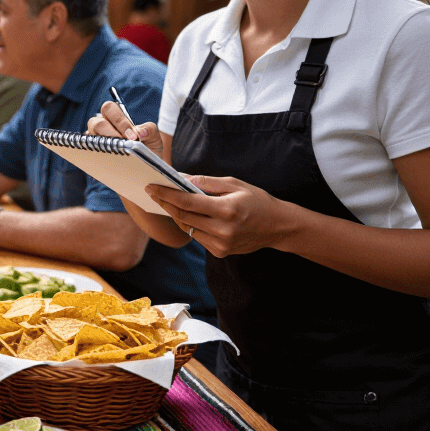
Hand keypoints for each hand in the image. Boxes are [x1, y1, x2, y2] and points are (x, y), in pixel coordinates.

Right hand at [87, 101, 164, 157]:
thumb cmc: (148, 148)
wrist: (148, 167)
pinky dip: (102, 155)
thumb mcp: (154, 137)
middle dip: (111, 133)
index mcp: (115, 118)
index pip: (109, 108)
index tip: (132, 135)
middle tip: (125, 144)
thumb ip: (149, 130)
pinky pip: (91, 152)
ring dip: (106, 145)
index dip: (119, 120)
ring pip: (91, 138)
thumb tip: (140, 132)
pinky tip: (114, 159)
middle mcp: (103, 127)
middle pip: (96, 122)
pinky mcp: (95, 155)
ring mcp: (96, 141)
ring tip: (120, 152)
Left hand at [147, 175, 297, 257]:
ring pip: (187, 228)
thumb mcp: (233, 184)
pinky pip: (197, 237)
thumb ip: (205, 182)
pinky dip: (191, 224)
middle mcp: (223, 230)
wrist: (277, 226)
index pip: (188, 202)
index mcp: (227, 210)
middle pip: (183, 216)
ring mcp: (221, 244)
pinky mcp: (220, 252)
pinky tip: (191, 215)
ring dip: (177, 214)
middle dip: (166, 203)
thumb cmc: (256, 200)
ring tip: (169, 201)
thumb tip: (180, 178)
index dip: (166, 194)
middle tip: (154, 192)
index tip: (151, 187)